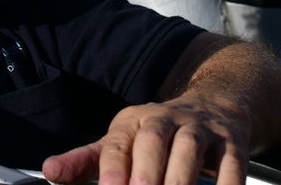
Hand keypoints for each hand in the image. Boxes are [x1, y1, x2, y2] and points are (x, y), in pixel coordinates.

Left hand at [42, 94, 249, 184]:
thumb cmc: (156, 135)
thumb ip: (86, 161)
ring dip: (181, 178)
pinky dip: (227, 184)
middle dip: (146, 172)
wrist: (214, 104)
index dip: (114, 167)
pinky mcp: (231, 143)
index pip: (118, 143)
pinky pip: (232, 165)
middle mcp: (165, 120)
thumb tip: (49, 172)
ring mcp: (200, 130)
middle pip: (153, 141)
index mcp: (132, 121)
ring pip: (190, 150)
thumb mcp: (121, 141)